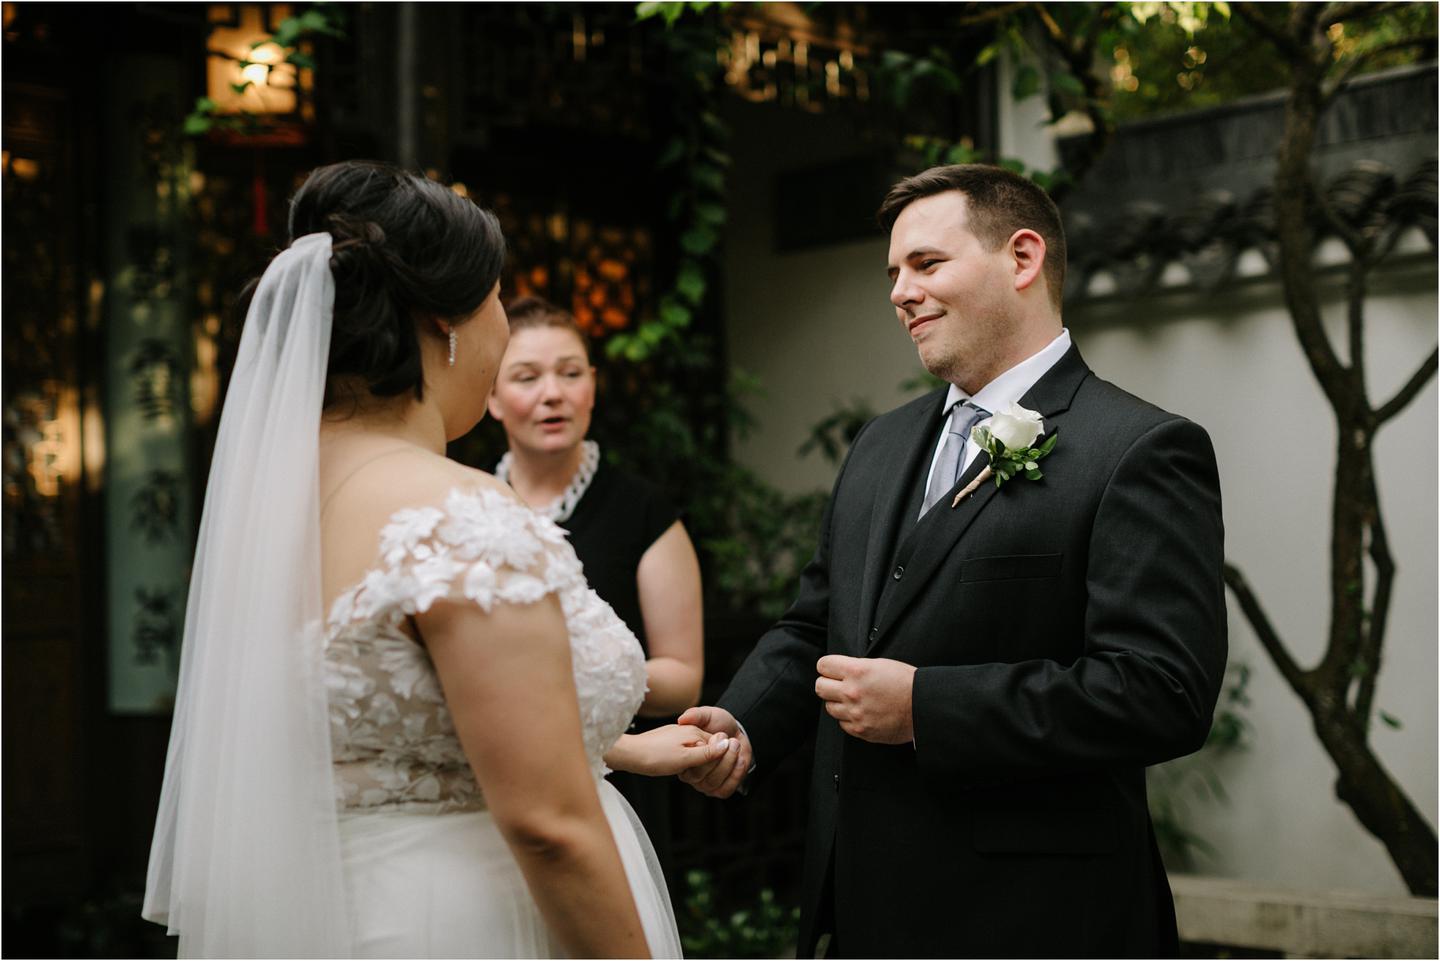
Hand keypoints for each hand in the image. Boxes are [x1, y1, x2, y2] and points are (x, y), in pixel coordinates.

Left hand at [606, 724, 729, 776]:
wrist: (629, 754)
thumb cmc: (654, 757)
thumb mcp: (684, 758)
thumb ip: (707, 752)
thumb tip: (726, 744)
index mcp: (696, 733)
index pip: (719, 748)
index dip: (717, 763)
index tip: (706, 774)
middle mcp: (690, 731)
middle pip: (711, 749)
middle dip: (707, 765)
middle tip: (690, 772)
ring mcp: (681, 735)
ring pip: (700, 753)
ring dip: (696, 765)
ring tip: (683, 771)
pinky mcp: (673, 742)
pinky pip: (689, 753)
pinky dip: (687, 763)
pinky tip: (679, 769)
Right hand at [676, 706, 751, 797]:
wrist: (735, 732)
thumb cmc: (718, 724)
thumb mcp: (707, 714)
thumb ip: (695, 715)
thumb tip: (682, 719)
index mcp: (683, 757)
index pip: (686, 762)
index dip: (701, 750)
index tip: (712, 736)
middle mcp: (691, 774)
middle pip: (699, 775)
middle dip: (716, 756)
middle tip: (726, 738)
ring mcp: (705, 784)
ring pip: (713, 782)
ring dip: (728, 762)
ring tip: (735, 744)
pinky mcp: (720, 789)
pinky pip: (726, 789)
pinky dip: (735, 774)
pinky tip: (740, 759)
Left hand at [815, 655, 916, 743]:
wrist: (924, 707)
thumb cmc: (906, 683)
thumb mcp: (880, 665)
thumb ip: (856, 668)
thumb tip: (840, 671)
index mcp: (857, 671)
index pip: (823, 665)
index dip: (827, 667)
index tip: (832, 670)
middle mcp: (852, 692)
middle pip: (820, 687)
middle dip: (828, 684)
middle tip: (839, 685)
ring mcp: (855, 713)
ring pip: (829, 707)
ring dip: (838, 703)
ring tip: (854, 700)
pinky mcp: (860, 730)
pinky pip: (842, 723)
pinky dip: (849, 719)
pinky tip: (861, 713)